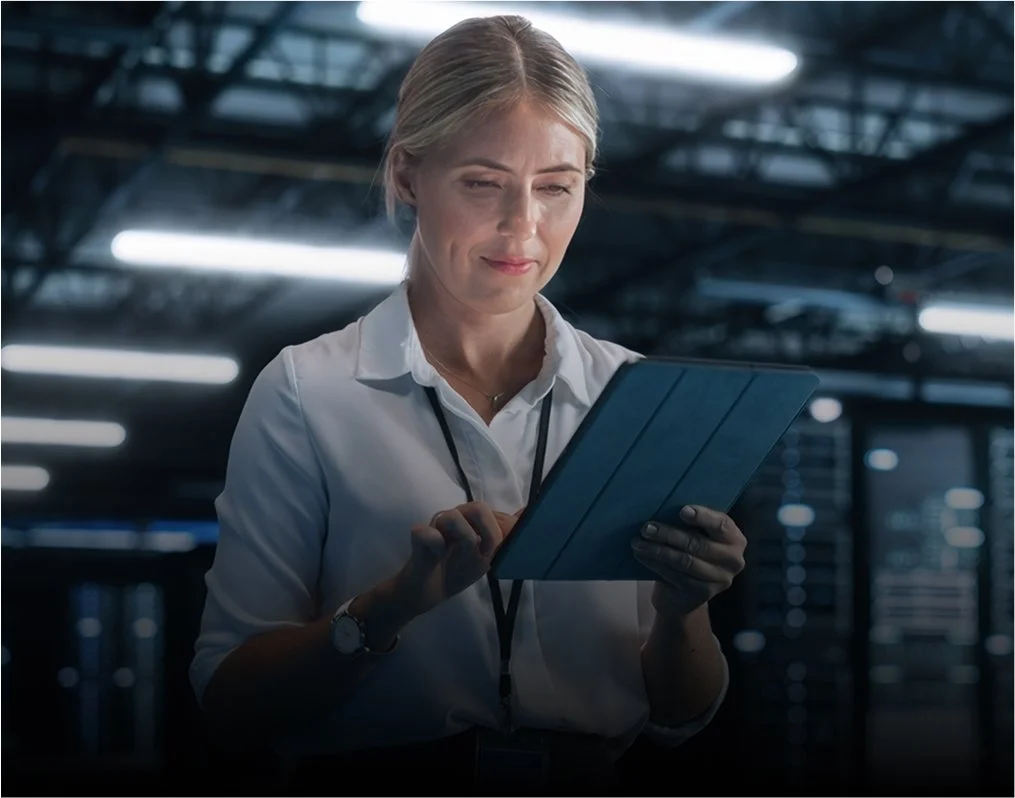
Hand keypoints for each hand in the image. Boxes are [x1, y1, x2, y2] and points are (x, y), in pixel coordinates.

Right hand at [396, 501, 518, 615]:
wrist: (430, 592)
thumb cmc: (458, 569)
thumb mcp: (488, 557)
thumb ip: (506, 536)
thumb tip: (527, 512)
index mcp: (471, 520)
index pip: (492, 511)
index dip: (502, 531)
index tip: (500, 552)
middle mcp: (454, 517)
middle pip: (477, 507)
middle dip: (489, 532)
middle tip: (486, 554)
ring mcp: (435, 526)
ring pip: (452, 517)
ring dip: (465, 539)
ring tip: (464, 556)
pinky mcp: (418, 538)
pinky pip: (426, 532)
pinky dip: (437, 545)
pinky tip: (440, 557)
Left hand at [631, 505, 746, 618]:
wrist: (683, 593)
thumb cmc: (689, 553)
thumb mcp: (696, 535)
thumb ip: (689, 523)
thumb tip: (663, 504)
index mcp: (734, 538)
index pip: (722, 525)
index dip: (703, 517)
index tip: (682, 510)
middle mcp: (733, 560)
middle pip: (697, 544)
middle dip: (668, 534)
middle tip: (646, 528)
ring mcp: (720, 580)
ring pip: (684, 561)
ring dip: (657, 550)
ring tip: (637, 542)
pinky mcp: (703, 594)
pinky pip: (676, 576)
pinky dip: (655, 564)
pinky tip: (641, 555)